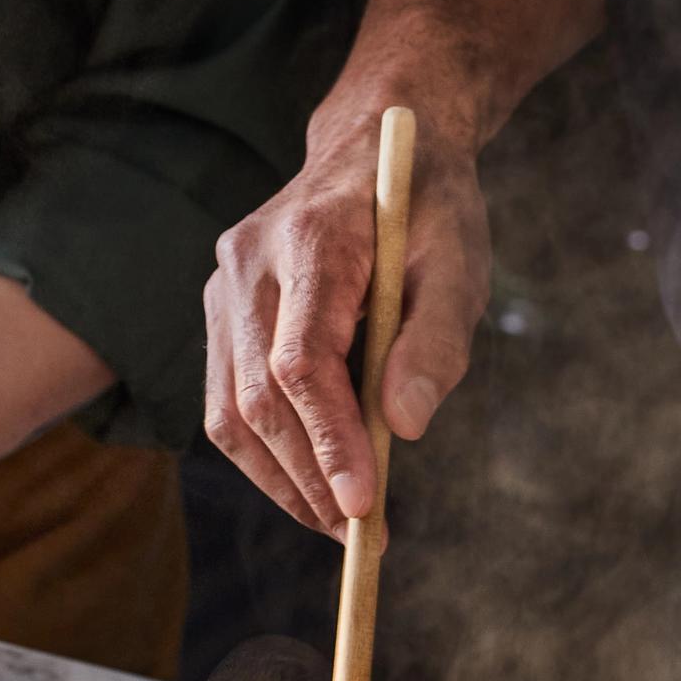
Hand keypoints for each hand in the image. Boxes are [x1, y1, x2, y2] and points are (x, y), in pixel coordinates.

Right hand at [203, 90, 491, 532]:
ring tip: (334, 522)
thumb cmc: (427, 208)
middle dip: (307, 478)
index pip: (301, 362)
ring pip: (229, 410)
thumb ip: (435, 343)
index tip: (362, 505)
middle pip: (257, 397)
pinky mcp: (220, 310)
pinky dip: (266, 453)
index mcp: (313, 239)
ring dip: (279, 479)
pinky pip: (227, 400)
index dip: (329, 441)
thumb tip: (407, 431)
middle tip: (359, 536)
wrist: (375, 144)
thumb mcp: (459, 264)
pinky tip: (310, 481)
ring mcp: (223, 286)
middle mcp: (249, 262)